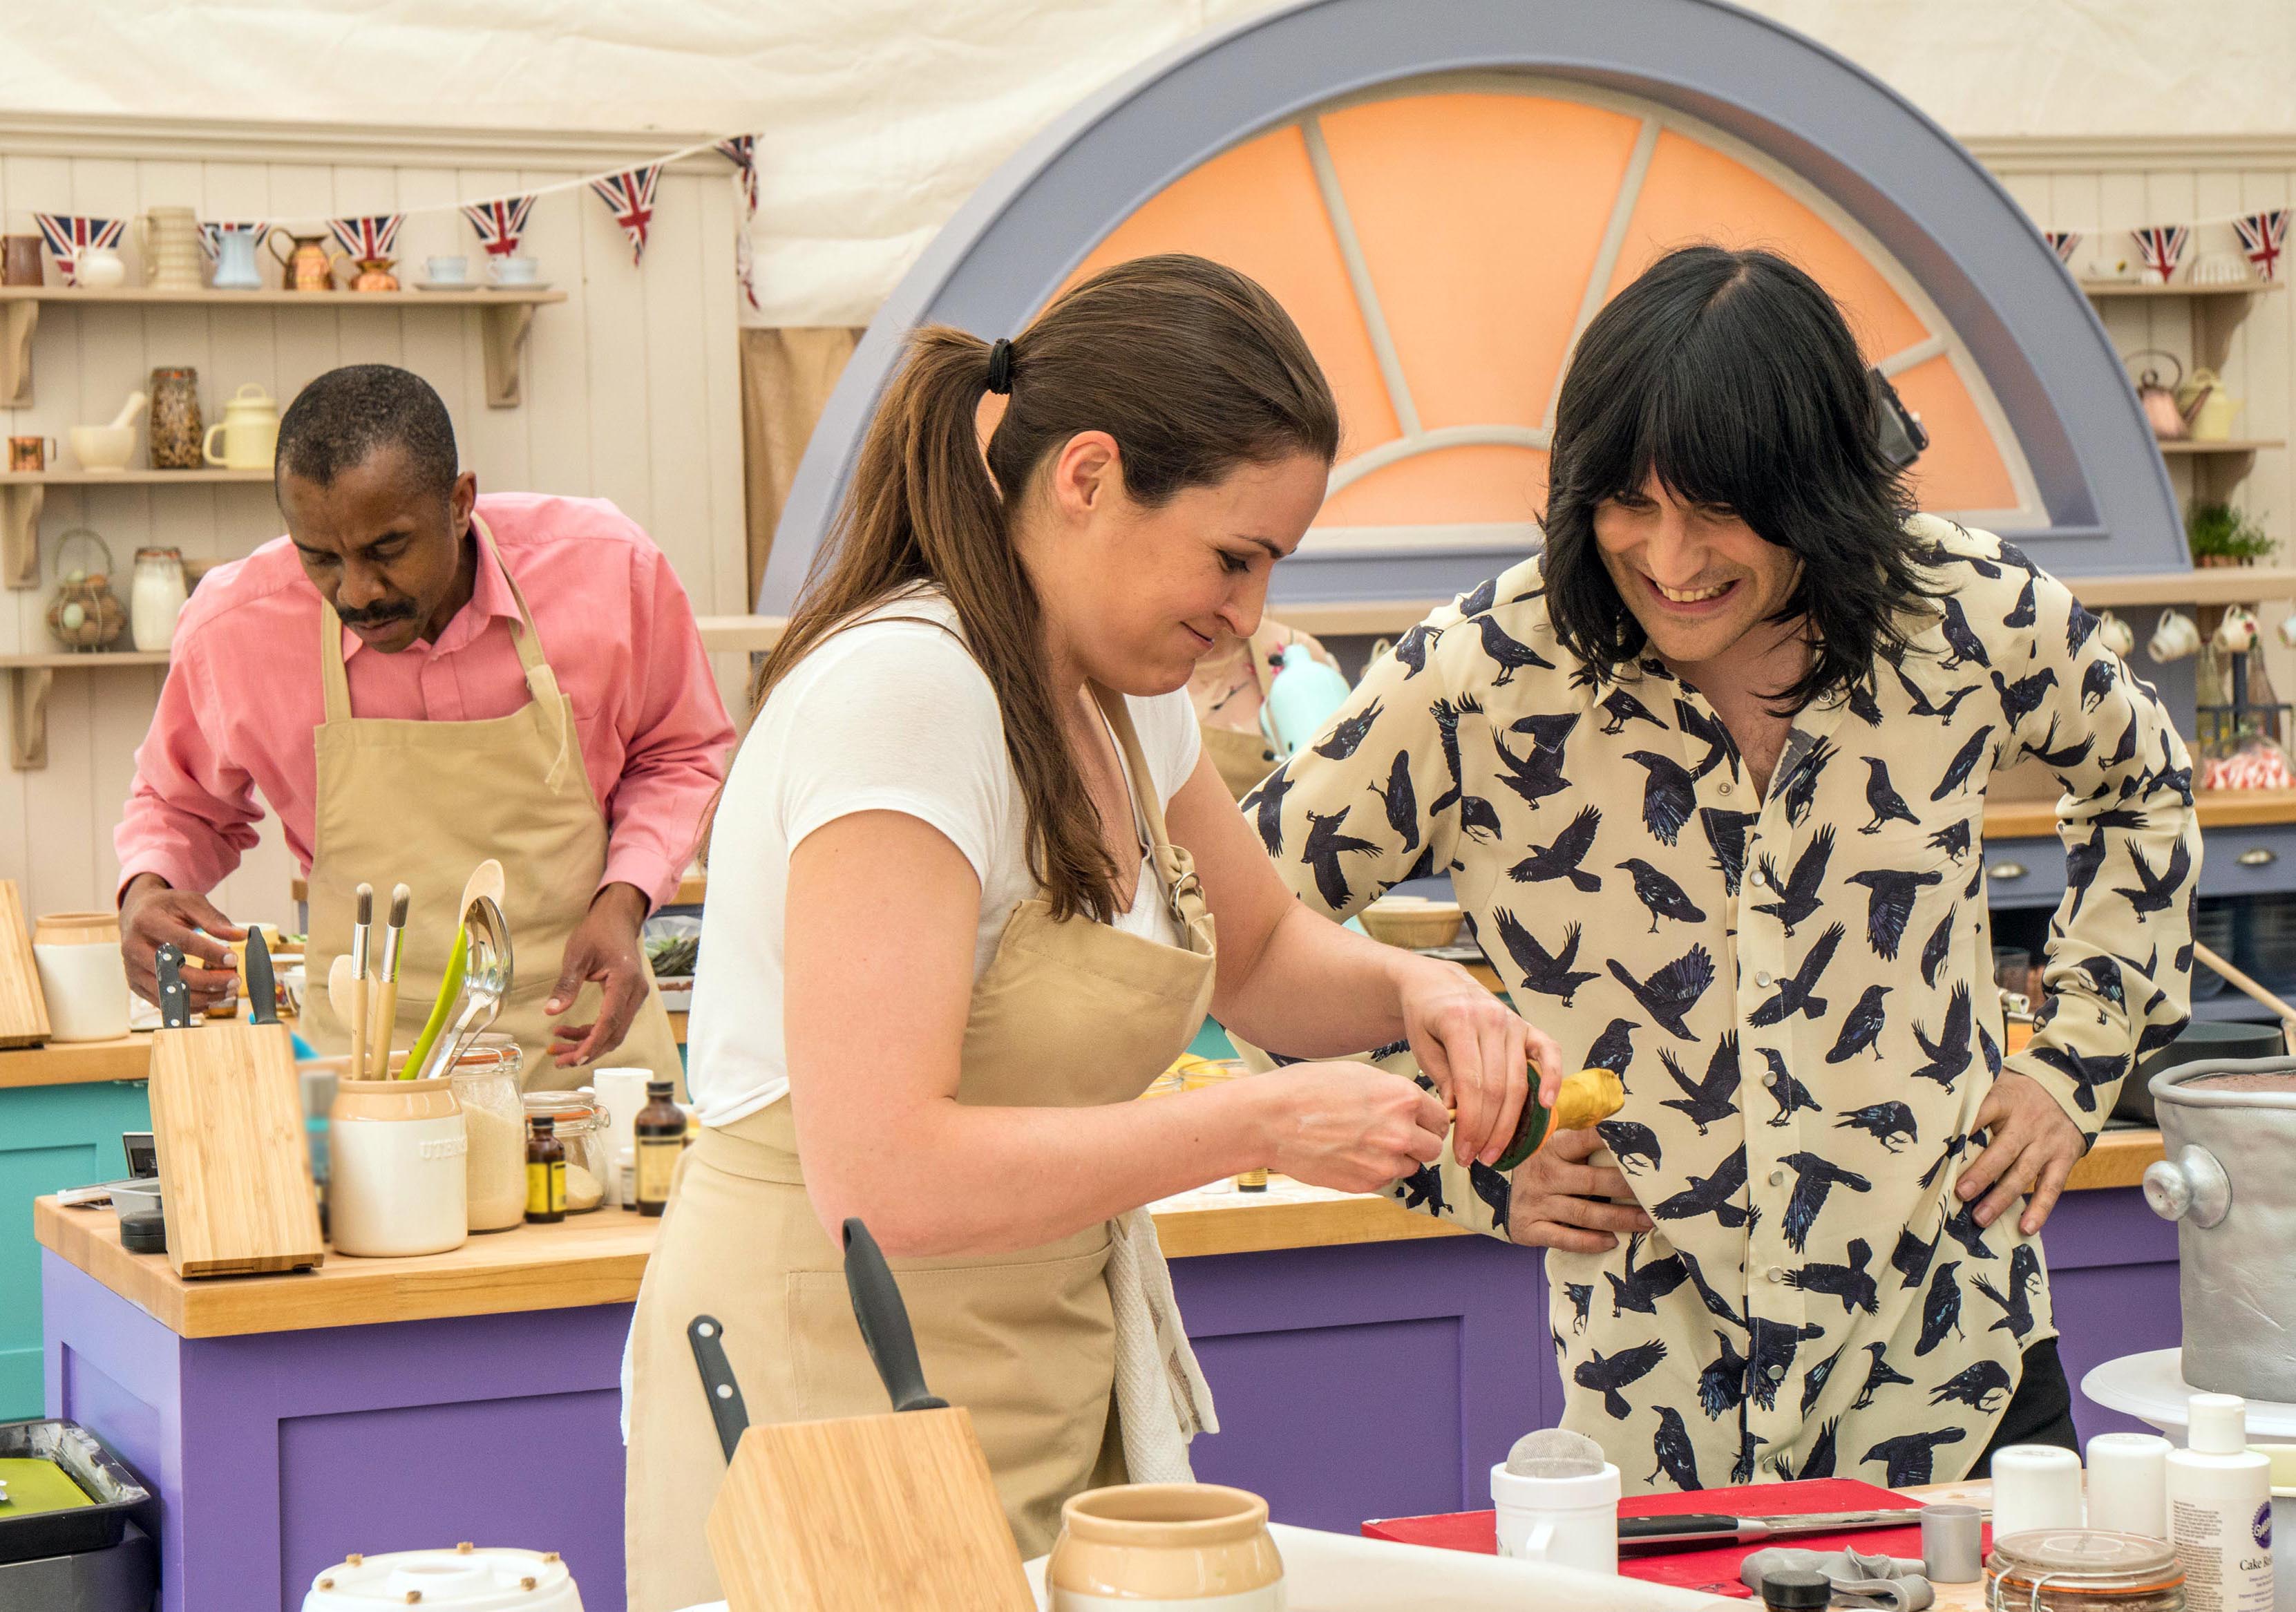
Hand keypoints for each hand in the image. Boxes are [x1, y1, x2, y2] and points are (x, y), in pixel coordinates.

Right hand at [119, 873, 243, 1009]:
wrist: (136, 915)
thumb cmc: (166, 908)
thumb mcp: (189, 902)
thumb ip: (214, 919)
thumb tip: (240, 935)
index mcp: (146, 923)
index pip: (181, 942)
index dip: (209, 953)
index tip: (233, 959)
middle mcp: (133, 948)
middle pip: (173, 973)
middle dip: (209, 981)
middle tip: (235, 980)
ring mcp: (132, 970)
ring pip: (169, 993)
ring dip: (203, 997)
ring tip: (228, 991)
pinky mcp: (136, 985)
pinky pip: (164, 1003)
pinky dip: (190, 1005)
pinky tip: (212, 998)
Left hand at [546, 883, 650, 1065]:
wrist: (618, 920)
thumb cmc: (598, 932)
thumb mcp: (576, 955)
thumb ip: (566, 984)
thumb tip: (551, 1011)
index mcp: (625, 981)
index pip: (610, 1021)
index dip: (592, 1043)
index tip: (574, 1059)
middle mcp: (636, 993)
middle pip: (614, 1034)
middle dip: (587, 1051)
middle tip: (559, 1060)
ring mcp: (635, 997)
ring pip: (613, 1032)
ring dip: (587, 1044)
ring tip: (558, 1049)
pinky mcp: (628, 999)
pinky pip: (612, 1023)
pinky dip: (592, 1032)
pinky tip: (568, 1032)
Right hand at [1254, 1062, 1450, 1193]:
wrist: (1270, 1119)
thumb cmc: (1308, 1089)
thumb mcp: (1358, 1075)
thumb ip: (1392, 1093)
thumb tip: (1413, 1108)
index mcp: (1402, 1098)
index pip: (1441, 1118)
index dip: (1430, 1120)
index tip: (1419, 1122)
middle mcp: (1400, 1131)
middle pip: (1432, 1147)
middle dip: (1418, 1142)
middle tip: (1395, 1135)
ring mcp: (1383, 1162)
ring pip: (1410, 1166)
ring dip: (1396, 1159)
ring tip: (1366, 1144)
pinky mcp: (1365, 1183)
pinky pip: (1384, 1180)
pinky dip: (1374, 1171)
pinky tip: (1349, 1154)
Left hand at [1395, 956, 1561, 1167]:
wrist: (1436, 983)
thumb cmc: (1425, 1017)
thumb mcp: (1421, 1045)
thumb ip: (1442, 1076)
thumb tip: (1457, 1114)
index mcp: (1459, 1022)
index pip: (1471, 1084)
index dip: (1469, 1123)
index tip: (1462, 1152)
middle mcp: (1492, 1020)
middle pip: (1497, 1088)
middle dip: (1487, 1130)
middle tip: (1476, 1158)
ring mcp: (1513, 1022)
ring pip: (1519, 1081)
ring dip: (1509, 1123)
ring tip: (1496, 1151)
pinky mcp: (1527, 1027)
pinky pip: (1548, 1052)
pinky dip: (1551, 1078)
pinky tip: (1547, 1105)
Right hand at [1505, 1125, 1651, 1252]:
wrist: (1491, 1191)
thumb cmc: (1538, 1165)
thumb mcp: (1551, 1144)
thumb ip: (1579, 1136)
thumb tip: (1621, 1117)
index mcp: (1551, 1148)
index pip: (1584, 1140)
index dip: (1610, 1140)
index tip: (1639, 1143)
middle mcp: (1543, 1174)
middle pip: (1592, 1181)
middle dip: (1626, 1188)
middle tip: (1655, 1192)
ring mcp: (1535, 1203)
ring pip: (1584, 1214)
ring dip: (1619, 1219)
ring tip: (1646, 1221)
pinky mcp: (1530, 1229)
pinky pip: (1565, 1239)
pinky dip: (1589, 1242)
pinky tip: (1612, 1242)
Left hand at [1955, 1070, 2085, 1234]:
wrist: (2069, 1090)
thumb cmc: (2017, 1092)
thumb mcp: (1996, 1081)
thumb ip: (1970, 1092)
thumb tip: (1930, 1102)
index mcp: (2005, 1100)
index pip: (1981, 1112)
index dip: (1965, 1129)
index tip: (1943, 1147)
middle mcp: (2027, 1122)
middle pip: (2003, 1151)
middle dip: (1982, 1174)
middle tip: (1961, 1193)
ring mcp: (2047, 1143)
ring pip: (2023, 1173)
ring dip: (2002, 1198)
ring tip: (1981, 1218)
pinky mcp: (2064, 1159)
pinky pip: (2052, 1187)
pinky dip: (2040, 1209)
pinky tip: (2025, 1228)